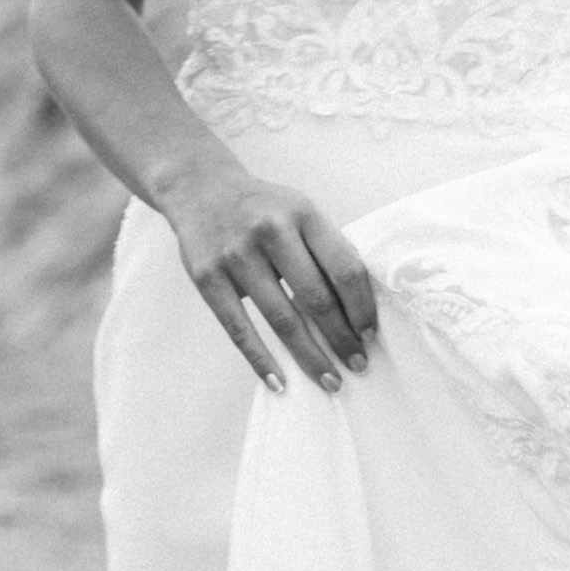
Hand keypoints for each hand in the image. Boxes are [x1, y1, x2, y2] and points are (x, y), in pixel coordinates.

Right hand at [164, 170, 376, 392]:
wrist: (200, 189)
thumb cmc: (263, 209)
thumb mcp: (300, 211)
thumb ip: (326, 249)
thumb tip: (359, 308)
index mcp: (303, 214)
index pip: (344, 268)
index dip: (361, 307)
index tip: (370, 334)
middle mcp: (270, 231)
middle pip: (316, 298)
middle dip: (341, 338)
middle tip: (358, 364)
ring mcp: (236, 255)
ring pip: (282, 319)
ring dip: (310, 356)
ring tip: (330, 380)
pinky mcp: (208, 277)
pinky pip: (239, 329)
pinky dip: (261, 360)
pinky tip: (280, 382)